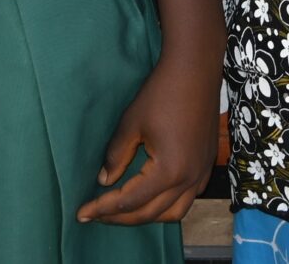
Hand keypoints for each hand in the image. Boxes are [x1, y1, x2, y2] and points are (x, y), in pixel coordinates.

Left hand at [78, 0, 223, 225]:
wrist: (196, 69)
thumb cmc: (161, 93)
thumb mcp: (131, 124)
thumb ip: (116, 156)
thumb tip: (104, 181)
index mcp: (169, 171)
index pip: (130, 201)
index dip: (103, 208)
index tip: (81, 213)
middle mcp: (189, 180)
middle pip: (151, 213)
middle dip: (120, 218)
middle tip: (96, 214)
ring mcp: (201, 174)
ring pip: (173, 213)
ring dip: (147, 216)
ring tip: (122, 210)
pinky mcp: (206, 165)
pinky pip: (187, 198)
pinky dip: (166, 204)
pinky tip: (150, 196)